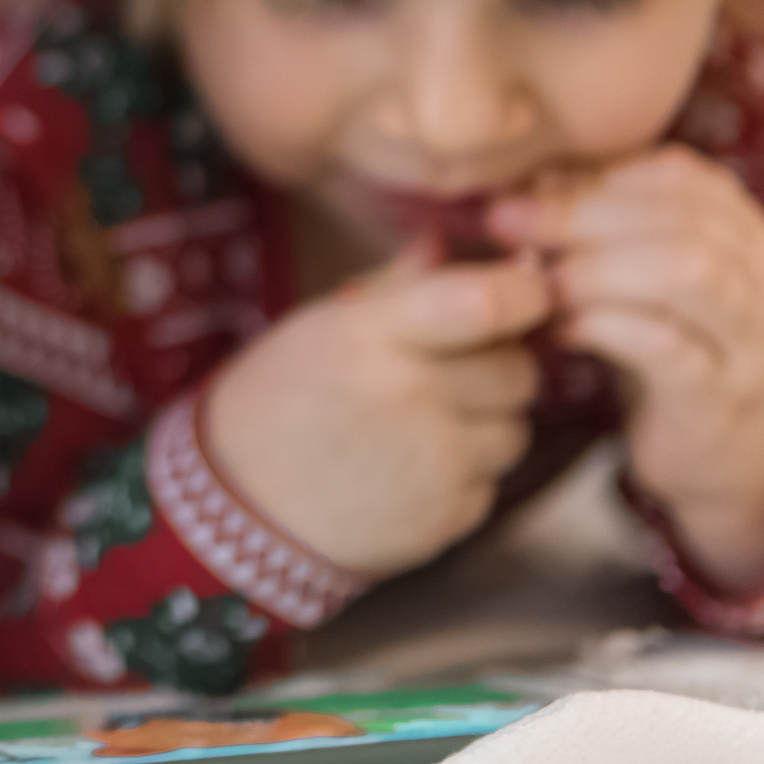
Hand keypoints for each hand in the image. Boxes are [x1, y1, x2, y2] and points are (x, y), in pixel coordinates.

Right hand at [204, 240, 549, 576]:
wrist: (239, 502)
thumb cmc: (281, 398)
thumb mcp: (323, 325)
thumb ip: (399, 286)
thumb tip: (454, 244)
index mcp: (374, 337)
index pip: (490, 303)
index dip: (524, 294)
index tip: (521, 294)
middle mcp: (411, 399)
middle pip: (519, 370)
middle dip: (496, 365)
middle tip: (445, 370)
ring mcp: (434, 466)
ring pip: (514, 429)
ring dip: (484, 423)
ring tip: (419, 424)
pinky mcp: (446, 519)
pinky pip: (491, 481)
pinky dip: (463, 472)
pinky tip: (408, 468)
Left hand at [493, 148, 763, 589]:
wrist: (736, 467)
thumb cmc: (678, 358)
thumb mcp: (649, 285)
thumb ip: (607, 232)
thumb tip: (534, 181)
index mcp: (753, 239)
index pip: (682, 177)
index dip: (599, 177)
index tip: (529, 188)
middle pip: (682, 218)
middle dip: (583, 214)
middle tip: (509, 226)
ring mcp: (756, 343)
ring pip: (687, 272)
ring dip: (595, 267)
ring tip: (537, 280)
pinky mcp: (723, 399)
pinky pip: (666, 346)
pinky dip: (603, 326)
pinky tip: (560, 329)